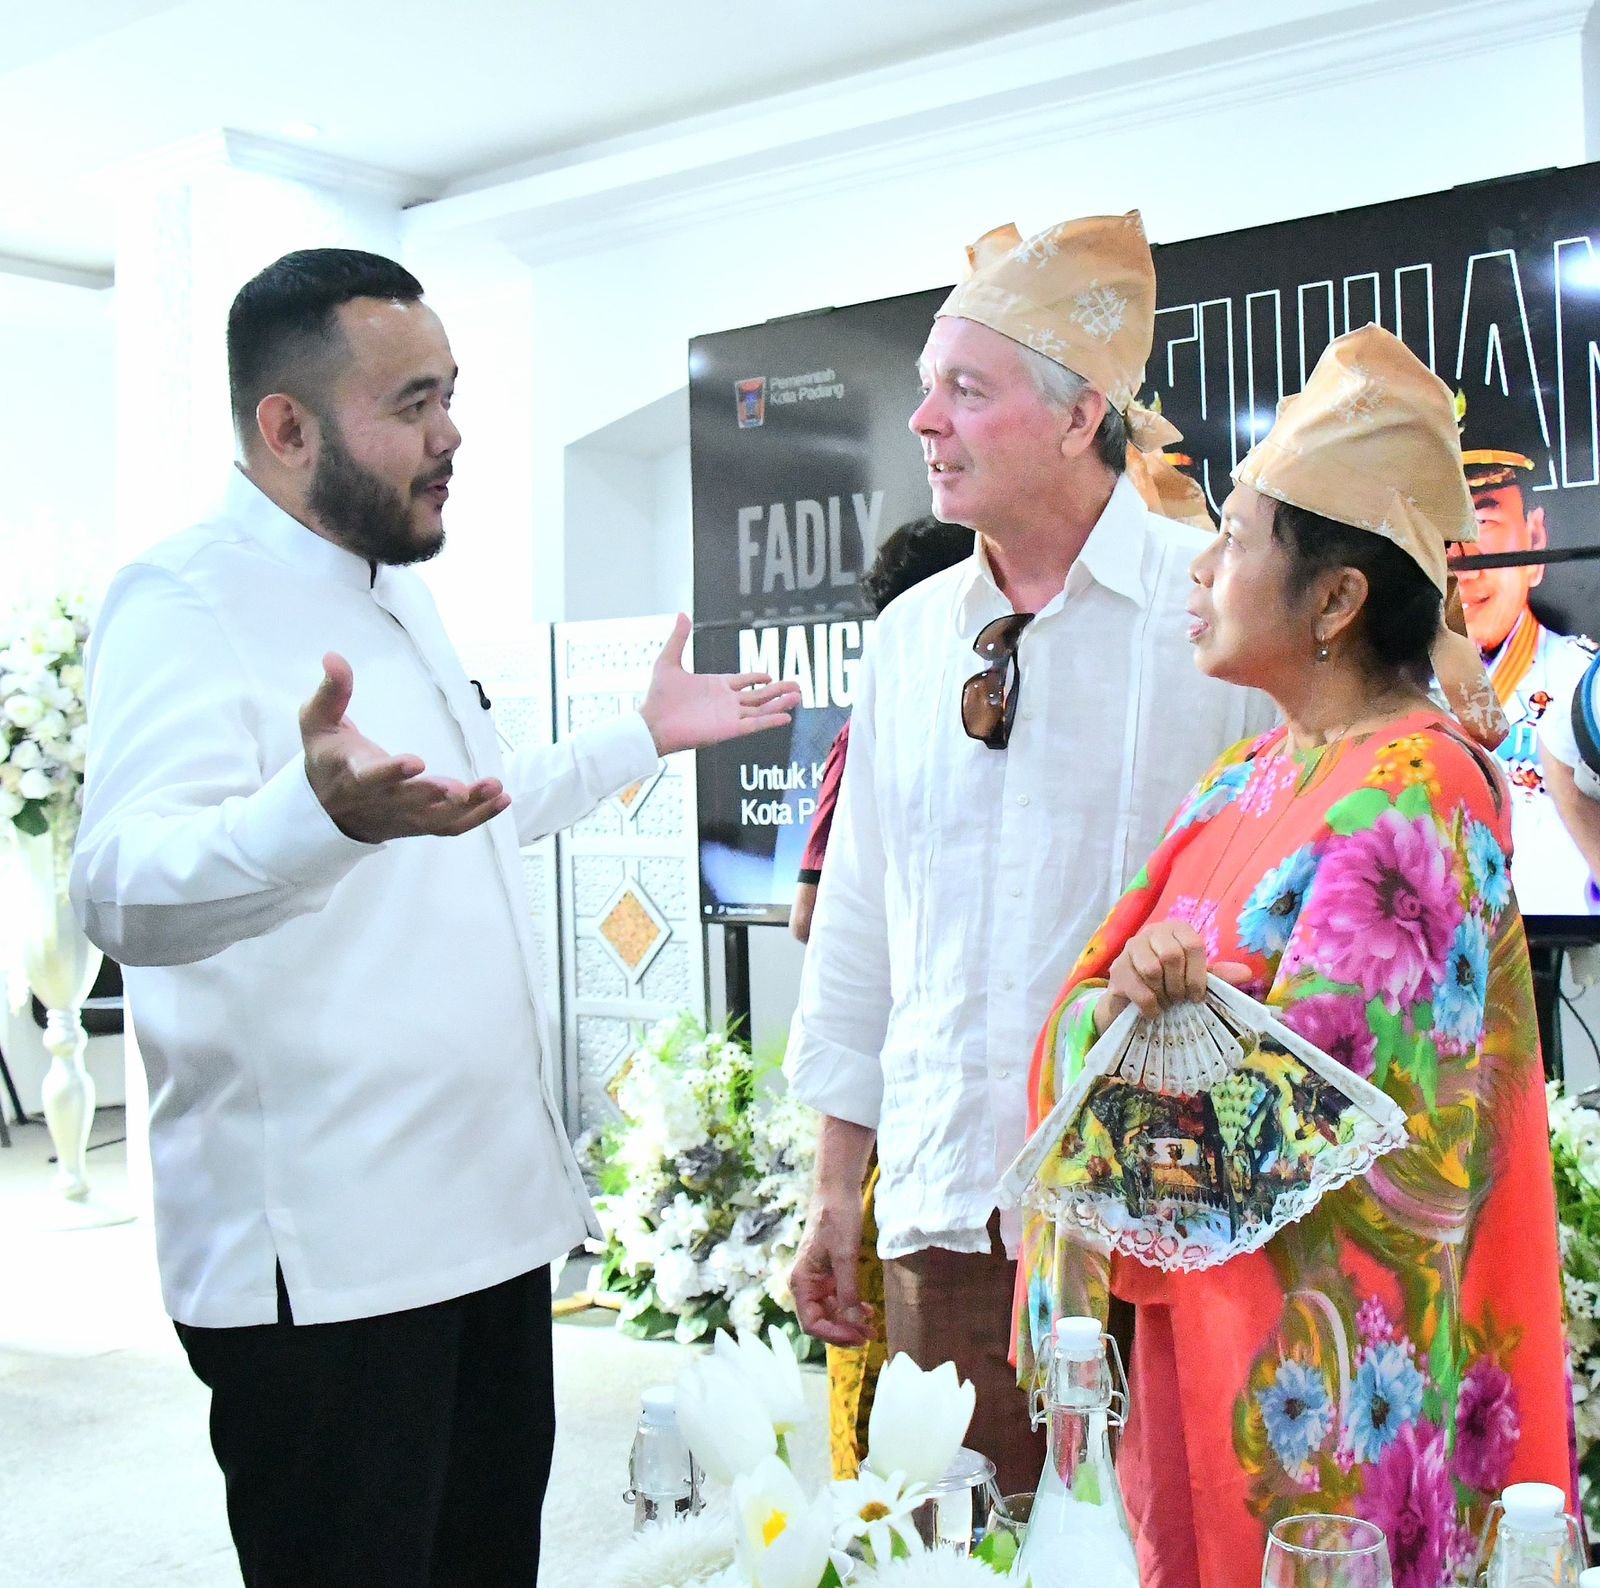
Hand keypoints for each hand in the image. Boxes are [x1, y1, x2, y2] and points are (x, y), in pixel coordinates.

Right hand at [300, 652, 510, 842]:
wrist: (327, 810)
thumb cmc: (327, 758)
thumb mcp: (317, 722)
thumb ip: (331, 692)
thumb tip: (334, 658)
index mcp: (353, 776)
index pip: (371, 777)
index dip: (392, 772)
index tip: (415, 762)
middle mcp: (380, 801)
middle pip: (409, 803)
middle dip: (434, 795)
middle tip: (461, 789)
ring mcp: (402, 817)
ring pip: (436, 818)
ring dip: (469, 807)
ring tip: (495, 788)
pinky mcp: (420, 824)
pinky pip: (451, 827)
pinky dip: (479, 817)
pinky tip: (502, 799)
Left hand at [639, 613, 801, 754]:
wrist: (651, 723)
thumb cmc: (657, 697)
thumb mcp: (668, 661)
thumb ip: (679, 638)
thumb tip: (682, 614)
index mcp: (715, 686)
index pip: (743, 682)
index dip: (758, 678)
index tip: (771, 676)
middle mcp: (725, 702)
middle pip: (759, 696)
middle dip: (778, 691)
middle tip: (797, 686)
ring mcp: (728, 716)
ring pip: (761, 709)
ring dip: (780, 703)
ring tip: (798, 697)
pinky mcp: (728, 729)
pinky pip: (754, 724)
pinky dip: (770, 720)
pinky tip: (785, 717)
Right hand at [790, 1195, 875, 1347]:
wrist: (837, 1190)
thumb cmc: (836, 1219)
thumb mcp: (844, 1257)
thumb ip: (848, 1293)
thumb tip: (855, 1324)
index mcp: (801, 1281)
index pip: (812, 1323)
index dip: (834, 1335)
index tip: (857, 1337)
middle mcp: (806, 1284)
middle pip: (822, 1320)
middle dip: (845, 1330)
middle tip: (870, 1336)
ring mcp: (818, 1279)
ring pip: (831, 1311)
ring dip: (850, 1321)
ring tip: (872, 1328)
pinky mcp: (829, 1272)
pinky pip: (838, 1298)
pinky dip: (852, 1306)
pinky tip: (867, 1310)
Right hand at [1094, 919, 1250, 1031]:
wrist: (1133, 1000)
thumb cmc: (1169, 984)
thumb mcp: (1196, 978)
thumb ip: (1218, 975)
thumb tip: (1246, 973)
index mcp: (1176, 929)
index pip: (1192, 944)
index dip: (1198, 974)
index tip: (1197, 995)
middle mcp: (1151, 932)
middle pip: (1171, 955)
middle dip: (1179, 985)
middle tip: (1180, 999)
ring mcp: (1130, 949)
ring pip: (1152, 969)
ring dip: (1163, 994)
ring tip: (1166, 1002)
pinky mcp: (1116, 970)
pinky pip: (1137, 988)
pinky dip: (1150, 1005)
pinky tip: (1153, 1010)